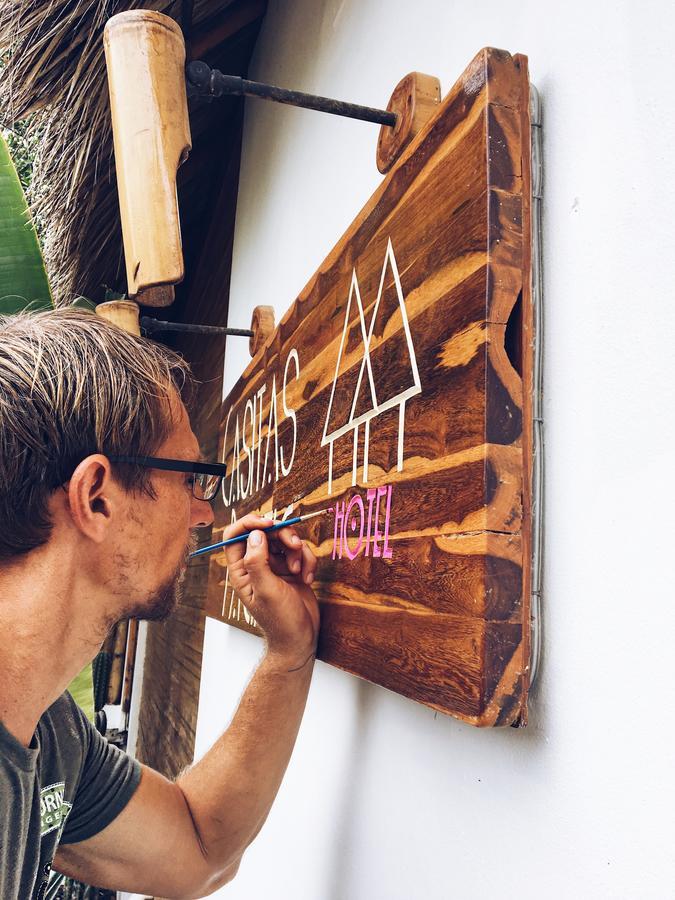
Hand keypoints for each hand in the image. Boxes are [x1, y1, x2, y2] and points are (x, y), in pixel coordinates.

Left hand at [222, 514, 318, 668]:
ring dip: (297, 551)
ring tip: (300, 570)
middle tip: (294, 545)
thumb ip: (257, 562)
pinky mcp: (292, 568)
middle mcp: (256, 564)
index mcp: (241, 570)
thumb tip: (255, 534)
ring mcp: (274, 565)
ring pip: (284, 540)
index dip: (250, 523)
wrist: (301, 638)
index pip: (235, 536)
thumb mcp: (266, 591)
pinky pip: (300, 551)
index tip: (269, 523)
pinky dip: (307, 561)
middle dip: (282, 535)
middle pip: (265, 532)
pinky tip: (308, 578)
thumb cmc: (280, 620)